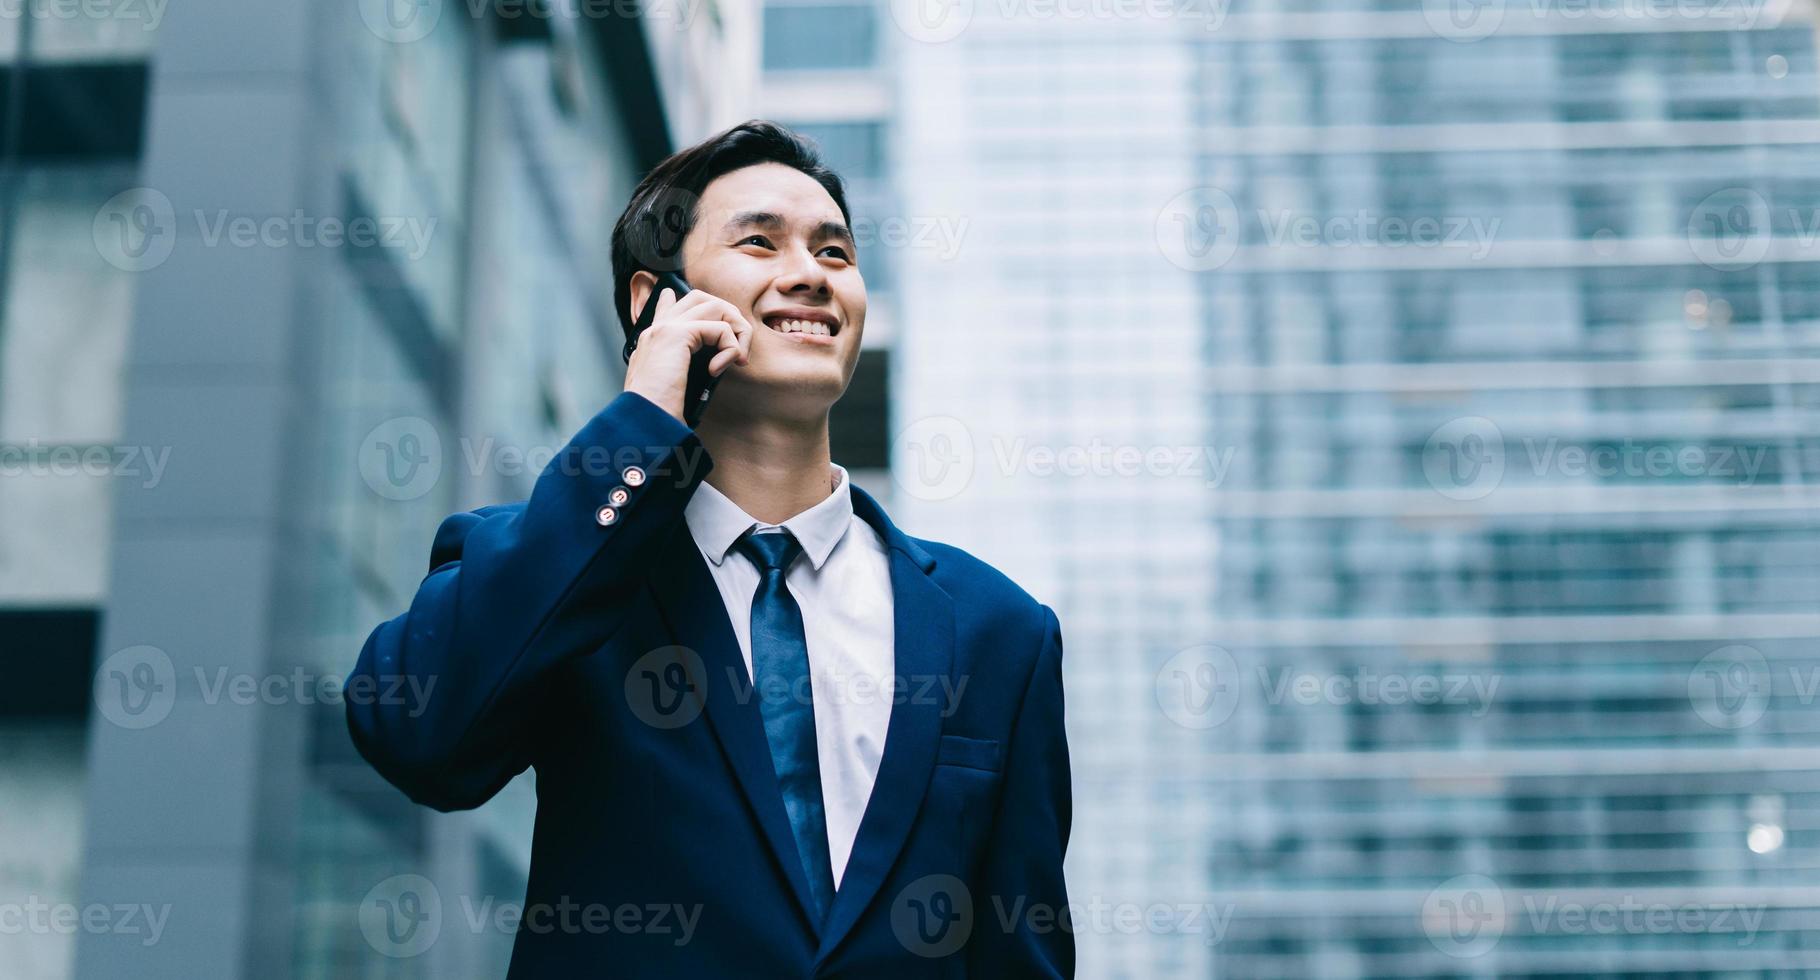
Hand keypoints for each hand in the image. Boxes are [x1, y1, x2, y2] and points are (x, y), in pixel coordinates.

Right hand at [622, 287, 752, 422]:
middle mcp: (656, 330)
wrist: (644, 421)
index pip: (664, 309)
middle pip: (700, 299)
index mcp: (651, 344)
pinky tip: (719, 370)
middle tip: (738, 349)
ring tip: (737, 359)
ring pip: (716, 307)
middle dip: (729, 317)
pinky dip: (730, 348)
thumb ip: (681, 373)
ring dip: (737, 331)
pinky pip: (721, 329)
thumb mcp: (671, 390)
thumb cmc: (659, 415)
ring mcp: (666, 328)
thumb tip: (707, 371)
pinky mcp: (678, 334)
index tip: (671, 294)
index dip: (673, 300)